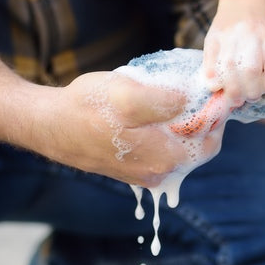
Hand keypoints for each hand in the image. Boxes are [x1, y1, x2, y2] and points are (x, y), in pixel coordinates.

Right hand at [26, 71, 222, 187]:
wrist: (50, 125)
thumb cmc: (87, 108)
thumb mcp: (127, 95)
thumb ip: (165, 101)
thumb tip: (192, 100)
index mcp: (164, 159)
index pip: (210, 140)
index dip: (214, 114)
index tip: (211, 92)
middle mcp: (158, 173)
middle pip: (196, 145)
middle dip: (199, 119)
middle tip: (192, 91)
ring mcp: (144, 173)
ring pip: (178, 146)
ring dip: (180, 123)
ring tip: (170, 98)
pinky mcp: (131, 167)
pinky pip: (159, 149)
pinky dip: (163, 131)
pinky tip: (151, 112)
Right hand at [202, 0, 264, 107]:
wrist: (245, 0)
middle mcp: (251, 34)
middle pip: (250, 71)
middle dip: (251, 92)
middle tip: (250, 96)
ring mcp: (230, 35)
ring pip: (229, 68)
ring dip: (232, 90)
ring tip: (236, 97)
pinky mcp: (212, 37)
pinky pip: (209, 62)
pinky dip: (213, 79)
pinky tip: (218, 86)